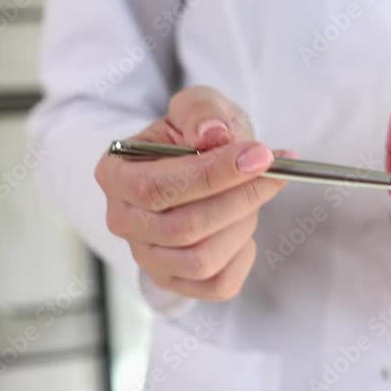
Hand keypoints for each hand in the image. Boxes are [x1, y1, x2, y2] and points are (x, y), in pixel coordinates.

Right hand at [94, 86, 291, 299]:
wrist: (205, 163)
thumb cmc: (198, 135)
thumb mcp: (199, 106)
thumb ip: (203, 112)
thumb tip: (212, 135)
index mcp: (116, 175)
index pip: (157, 187)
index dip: (213, 175)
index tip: (260, 156)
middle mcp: (122, 221)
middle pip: (184, 228)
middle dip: (240, 199)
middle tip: (274, 173)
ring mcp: (148, 257)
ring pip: (202, 260)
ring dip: (242, 225)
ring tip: (253, 195)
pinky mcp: (175, 281)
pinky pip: (219, 285)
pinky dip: (243, 255)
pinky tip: (244, 224)